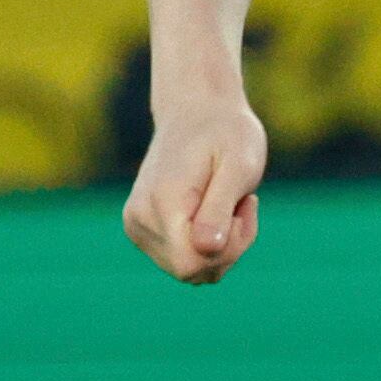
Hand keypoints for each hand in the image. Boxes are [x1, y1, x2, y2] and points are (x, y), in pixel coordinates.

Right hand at [123, 95, 268, 283]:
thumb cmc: (225, 132)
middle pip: (191, 270)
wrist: (195, 109)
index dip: (228, 248)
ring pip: (189, 269)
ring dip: (220, 247)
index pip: (192, 263)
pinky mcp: (142, 230)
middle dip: (228, 248)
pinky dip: (207, 245)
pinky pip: (183, 260)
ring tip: (229, 203)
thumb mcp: (237, 165)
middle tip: (241, 204)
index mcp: (161, 203)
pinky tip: (215, 210)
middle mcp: (139, 219)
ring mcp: (137, 226)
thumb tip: (206, 250)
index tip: (243, 209)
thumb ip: (219, 208)